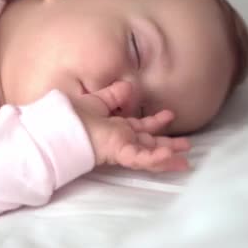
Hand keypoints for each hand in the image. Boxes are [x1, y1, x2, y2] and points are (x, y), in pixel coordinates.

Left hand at [73, 81, 190, 171]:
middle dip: (169, 145)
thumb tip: (129, 87)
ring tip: (185, 160)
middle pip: (150, 144)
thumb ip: (113, 95)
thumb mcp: (97, 100)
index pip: (140, 127)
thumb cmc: (72, 114)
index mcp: (116, 128)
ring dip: (168, 156)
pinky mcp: (118, 153)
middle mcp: (121, 139)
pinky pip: (140, 158)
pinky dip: (155, 158)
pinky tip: (168, 155)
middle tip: (187, 145)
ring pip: (149, 155)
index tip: (170, 115)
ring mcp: (121, 148)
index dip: (155, 123)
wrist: (60, 125)